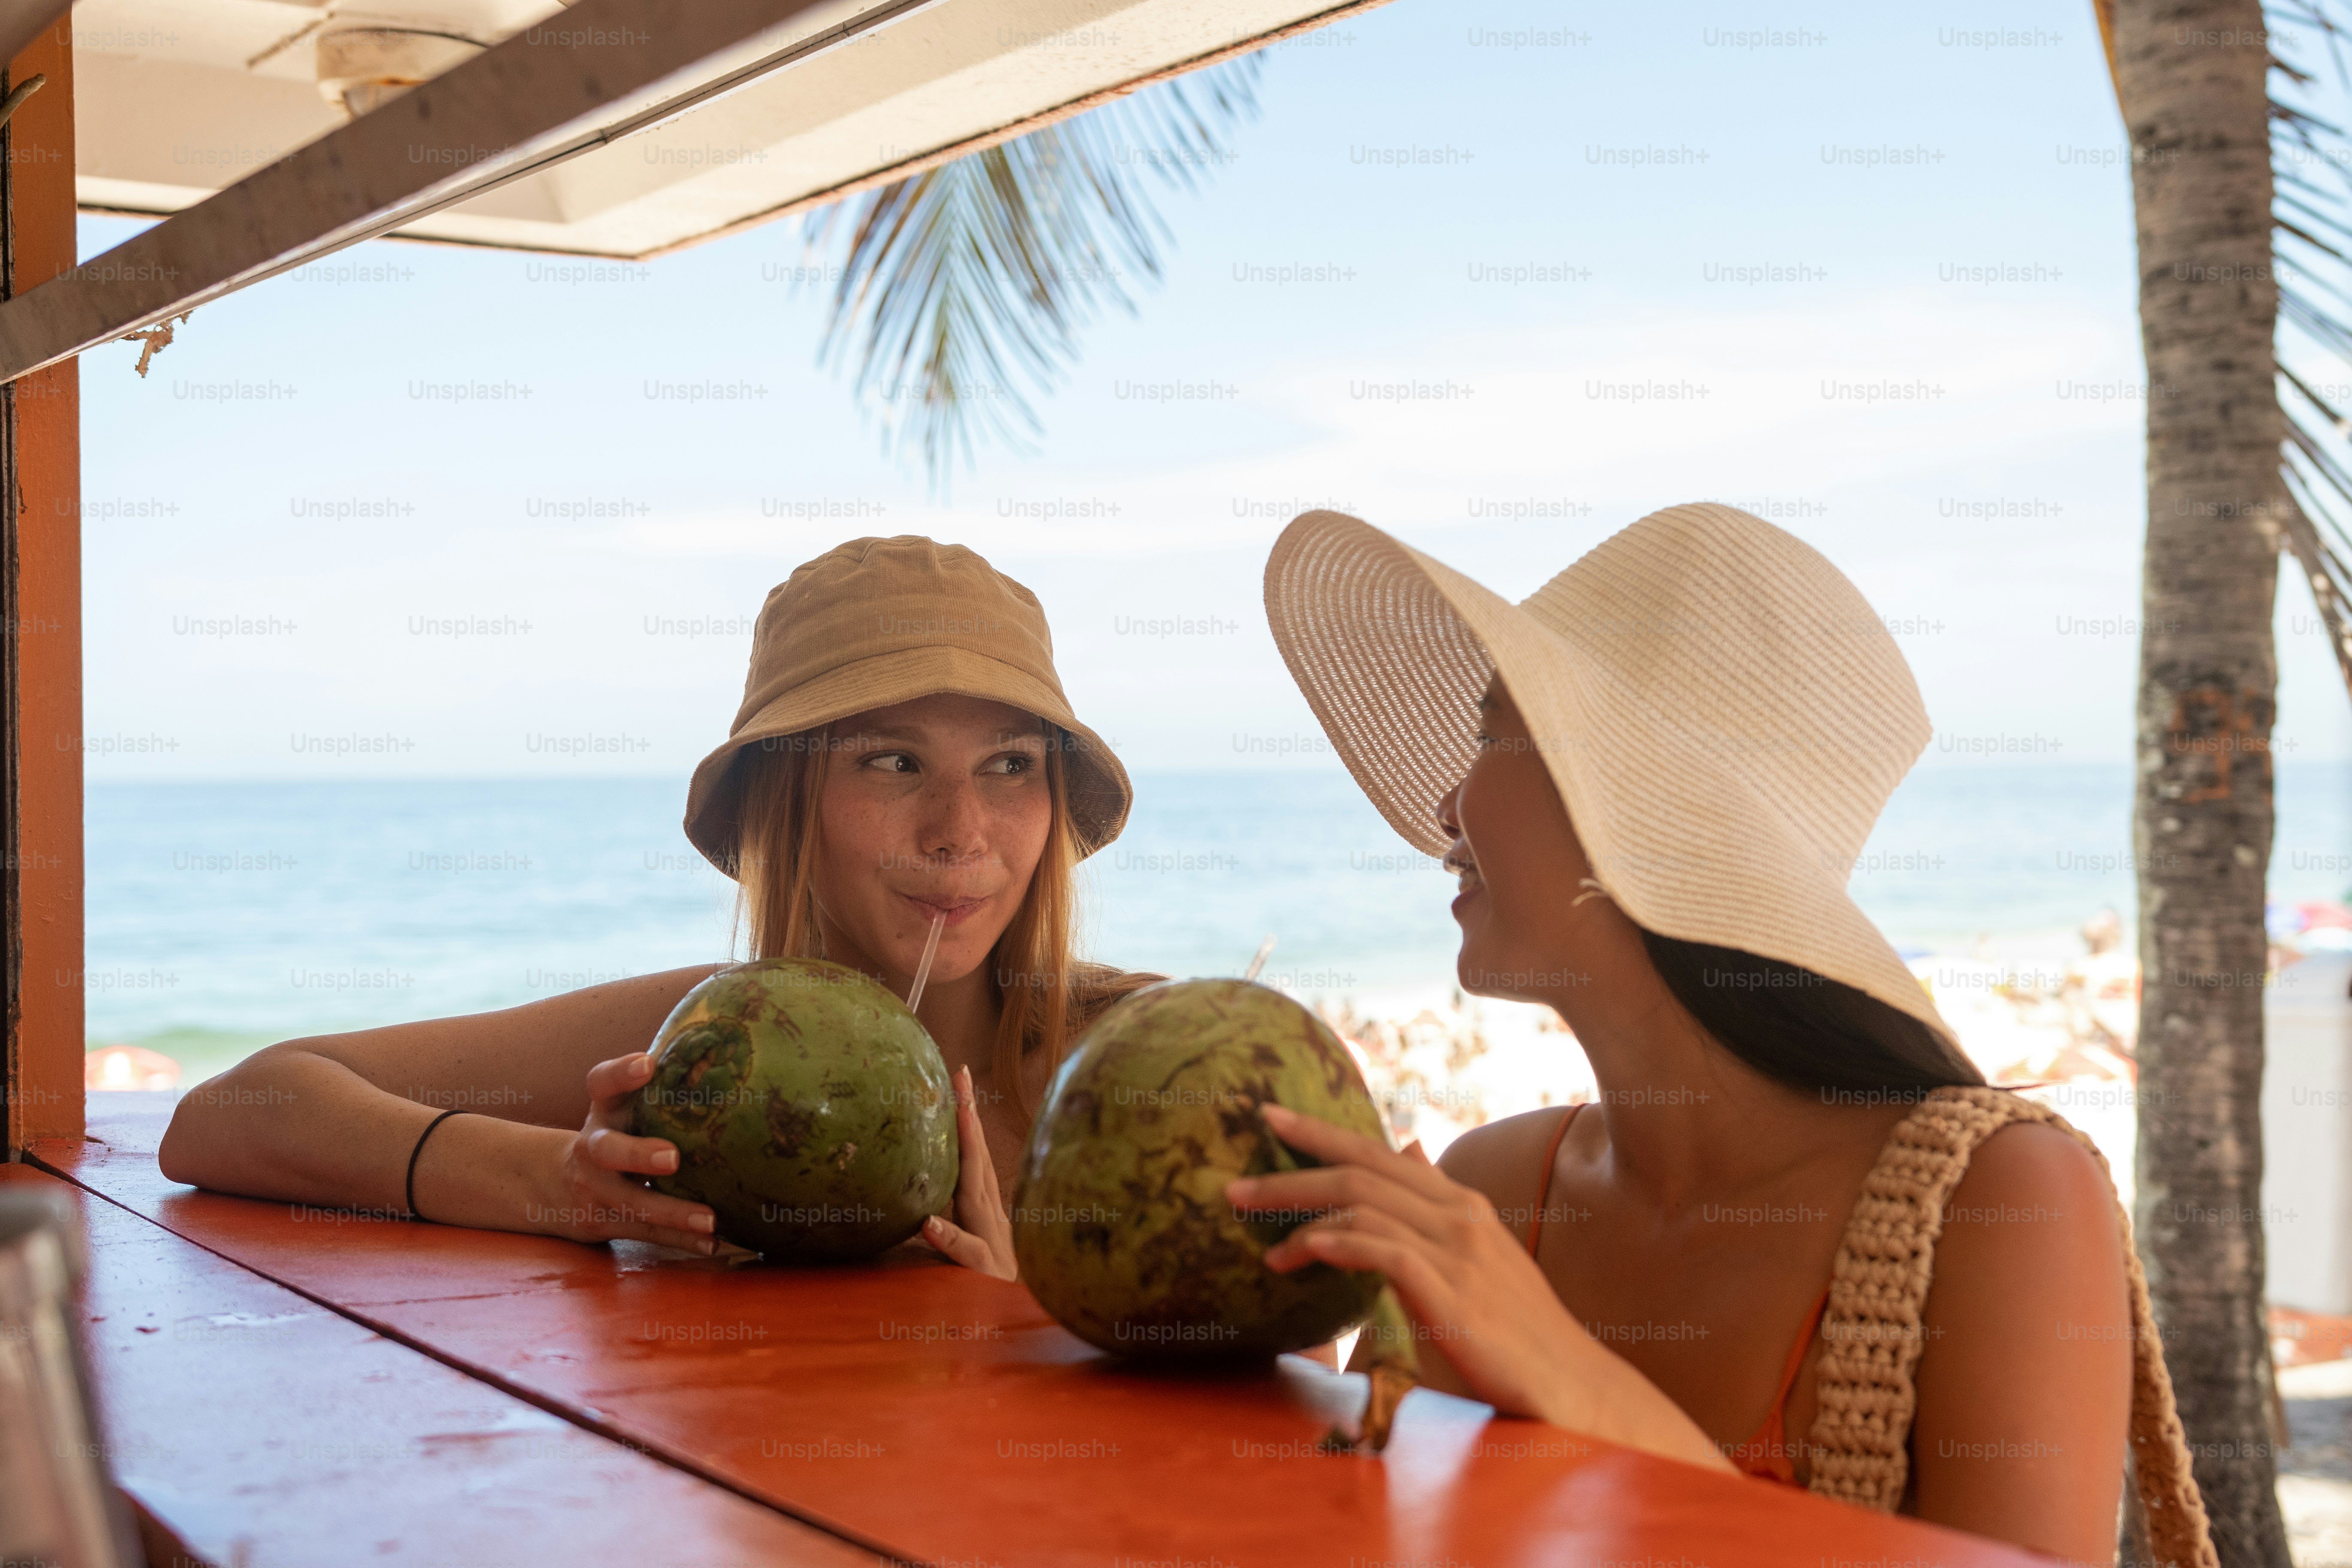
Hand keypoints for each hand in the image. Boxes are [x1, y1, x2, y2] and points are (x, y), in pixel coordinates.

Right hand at [541, 1053, 718, 1254]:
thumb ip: (662, 1088)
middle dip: (638, 1154)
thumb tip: (731, 1050)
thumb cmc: (617, 1131)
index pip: (602, 1083)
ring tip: (711, 1219)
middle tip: (672, 1158)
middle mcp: (593, 1148)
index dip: (621, 1072)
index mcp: (603, 1111)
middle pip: (607, 1150)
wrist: (555, 1184)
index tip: (648, 1063)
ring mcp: (596, 1190)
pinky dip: (679, 1240)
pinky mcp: (605, 1222)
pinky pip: (646, 1233)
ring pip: (631, 1202)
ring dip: (672, 1212)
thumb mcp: (624, 1106)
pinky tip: (712, 1243)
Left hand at [916, 1065, 1017, 1279]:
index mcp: (986, 1216)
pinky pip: (968, 1255)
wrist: (1033, 1338)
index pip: (974, 1159)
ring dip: (967, 1154)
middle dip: (969, 1117)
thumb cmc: (994, 1298)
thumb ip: (951, 1236)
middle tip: (959, 1075)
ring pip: (975, 1195)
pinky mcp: (986, 1276)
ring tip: (958, 1116)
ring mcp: (992, 1245)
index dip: (966, 1120)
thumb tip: (916, 1213)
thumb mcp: (973, 1262)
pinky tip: (928, 1225)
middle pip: (977, 1162)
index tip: (957, 1076)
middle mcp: (991, 1221)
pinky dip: (950, 1238)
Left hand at [1226, 1102, 1594, 1428]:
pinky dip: (1336, 1243)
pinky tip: (1300, 1250)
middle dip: (1291, 1167)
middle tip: (1233, 1181)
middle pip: (1361, 1168)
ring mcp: (1460, 1250)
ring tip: (1251, 1227)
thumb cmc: (1512, 1333)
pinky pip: (1383, 1250)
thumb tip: (1410, 1153)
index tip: (1271, 1116)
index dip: (1322, 1131)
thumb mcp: (1473, 1261)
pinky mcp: (1454, 1293)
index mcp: (1461, 1202)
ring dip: (1297, 1210)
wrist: (1572, 1386)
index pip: (1379, 1151)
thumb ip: (1434, 1214)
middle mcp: (1460, 1213)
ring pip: (1362, 1203)